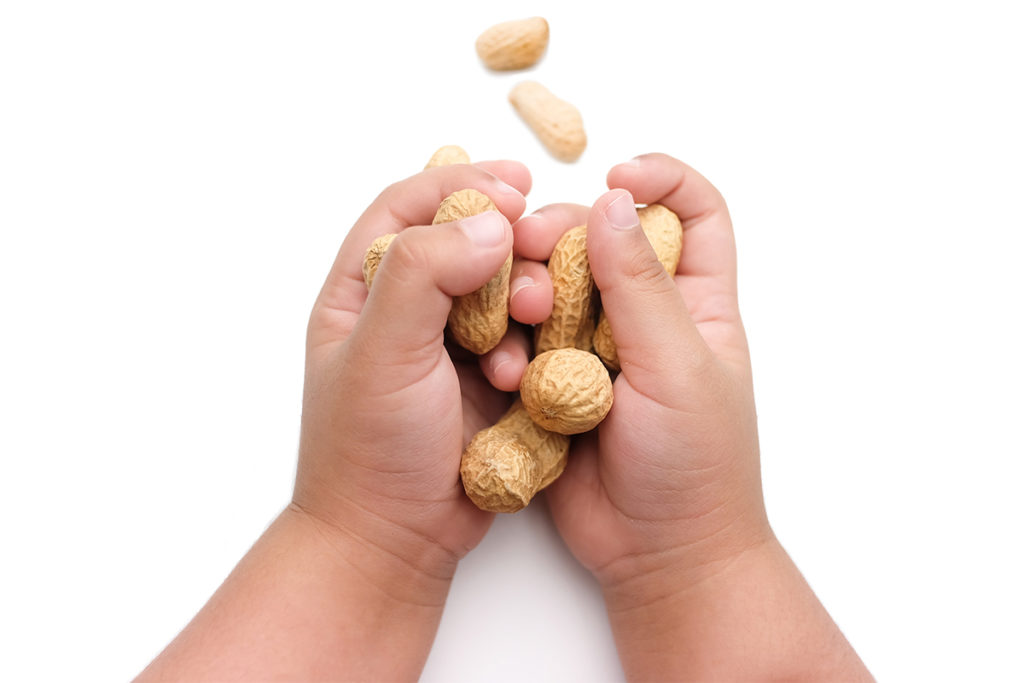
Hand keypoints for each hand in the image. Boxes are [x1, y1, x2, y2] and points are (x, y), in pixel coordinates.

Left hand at [294, 160, 540, 585]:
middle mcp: (403, 310)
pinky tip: (525, 370)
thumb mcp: (383, 352)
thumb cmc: (368, 450)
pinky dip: (531, 344)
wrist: (392, 541)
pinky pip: (520, 340)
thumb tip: (489, 223)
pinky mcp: (484, 381)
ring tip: (534, 314)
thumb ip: (424, 276)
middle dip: (504, 242)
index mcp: (360, 290)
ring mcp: (446, 346)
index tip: (513, 186)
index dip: (458, 185)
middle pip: (461, 242)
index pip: (407, 208)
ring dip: (524, 294)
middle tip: (537, 248)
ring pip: (499, 291)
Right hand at [515, 153, 870, 679]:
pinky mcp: (555, 385)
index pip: (692, 212)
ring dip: (528, 290)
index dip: (659, 179)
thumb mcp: (677, 367)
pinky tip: (502, 362)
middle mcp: (644, 317)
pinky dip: (509, 342)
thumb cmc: (696, 469)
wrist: (660, 559)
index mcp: (695, 303)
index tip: (615, 175)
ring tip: (517, 318)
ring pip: (554, 288)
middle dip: (563, 231)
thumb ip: (640, 286)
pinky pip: (525, 342)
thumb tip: (612, 201)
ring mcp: (596, 351)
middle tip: (529, 242)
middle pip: (602, 240)